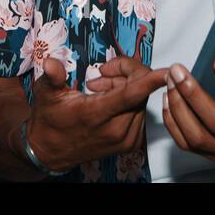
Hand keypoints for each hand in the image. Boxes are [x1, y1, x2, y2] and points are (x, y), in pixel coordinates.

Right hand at [23, 56, 167, 172]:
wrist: (50, 151)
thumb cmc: (50, 120)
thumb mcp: (46, 94)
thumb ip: (52, 77)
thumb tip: (51, 63)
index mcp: (97, 115)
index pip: (131, 95)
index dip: (151, 80)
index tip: (168, 70)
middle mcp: (116, 130)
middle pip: (139, 90)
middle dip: (125, 73)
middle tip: (103, 72)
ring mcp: (126, 138)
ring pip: (142, 99)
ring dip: (126, 86)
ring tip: (101, 87)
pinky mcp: (131, 142)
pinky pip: (140, 111)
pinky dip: (130, 100)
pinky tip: (110, 98)